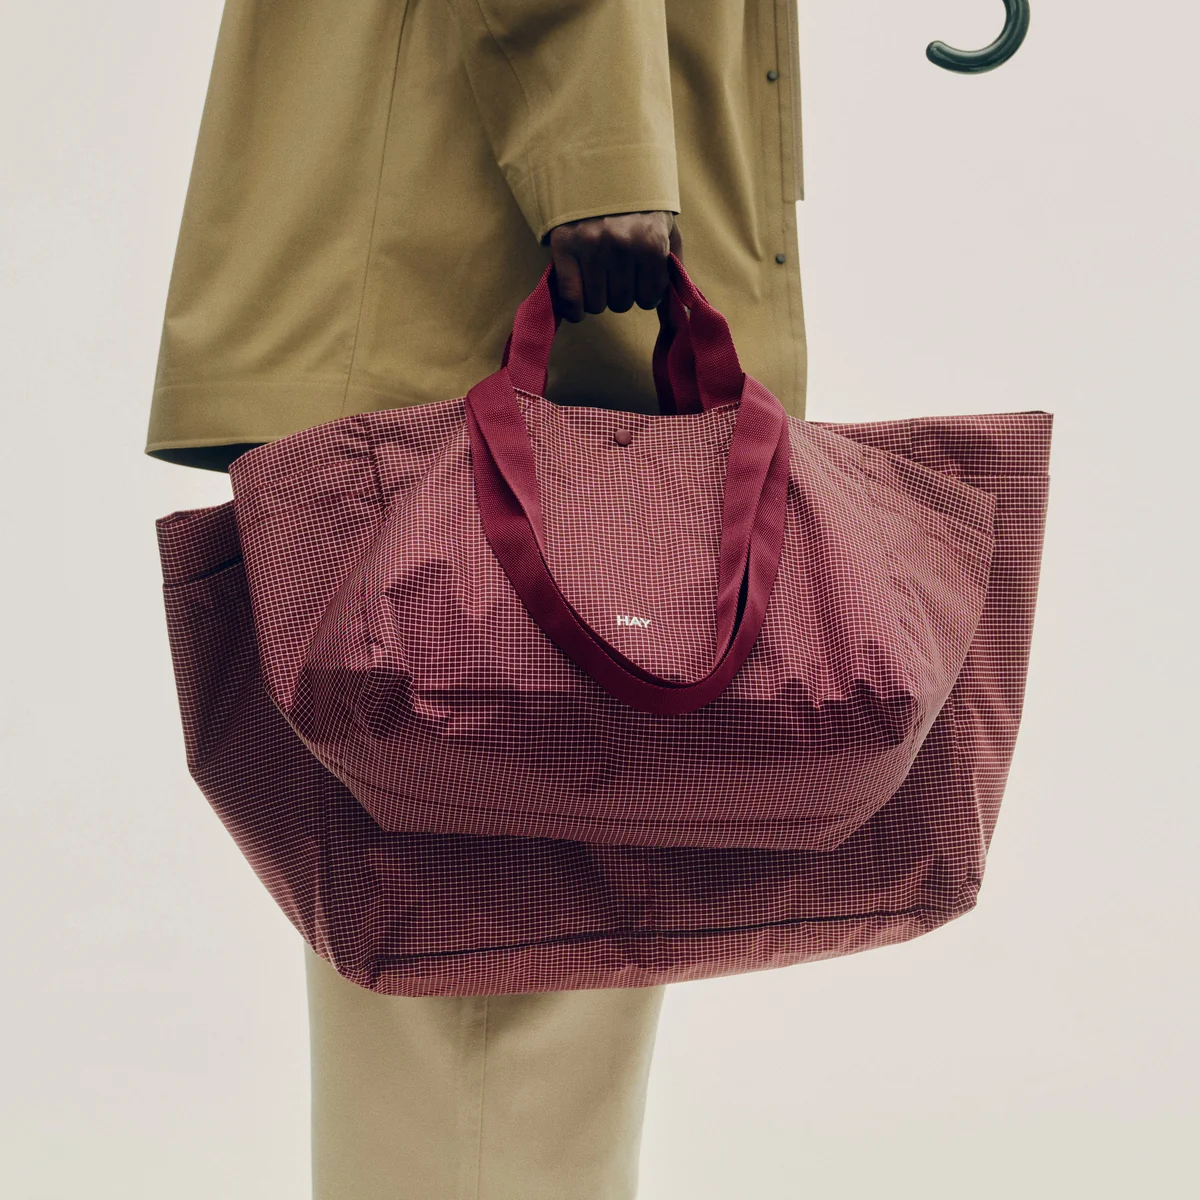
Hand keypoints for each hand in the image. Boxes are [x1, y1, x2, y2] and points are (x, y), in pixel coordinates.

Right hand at [547, 211, 681, 322]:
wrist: (603, 167)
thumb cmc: (640, 207)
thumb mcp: (667, 230)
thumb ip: (674, 269)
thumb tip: (679, 313)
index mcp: (651, 243)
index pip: (648, 299)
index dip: (643, 292)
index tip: (638, 277)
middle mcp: (621, 245)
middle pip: (621, 303)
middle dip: (620, 293)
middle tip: (615, 272)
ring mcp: (591, 246)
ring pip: (597, 304)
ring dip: (598, 298)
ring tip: (598, 276)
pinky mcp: (564, 245)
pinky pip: (570, 298)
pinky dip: (574, 309)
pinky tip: (578, 307)